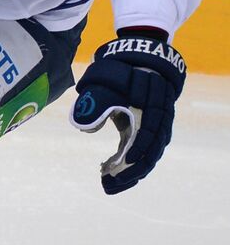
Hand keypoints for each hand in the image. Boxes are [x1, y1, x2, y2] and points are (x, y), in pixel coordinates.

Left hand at [69, 34, 186, 193]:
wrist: (138, 58)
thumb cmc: (118, 71)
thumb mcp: (104, 82)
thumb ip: (95, 102)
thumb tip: (86, 127)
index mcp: (150, 109)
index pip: (147, 137)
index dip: (135, 153)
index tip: (120, 166)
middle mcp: (158, 120)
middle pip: (150, 153)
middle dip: (131, 172)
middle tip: (108, 186)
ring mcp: (156, 126)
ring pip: (149, 155)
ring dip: (131, 171)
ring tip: (110, 185)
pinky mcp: (148, 128)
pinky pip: (144, 150)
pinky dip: (132, 163)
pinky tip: (114, 171)